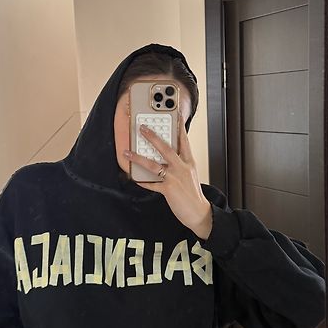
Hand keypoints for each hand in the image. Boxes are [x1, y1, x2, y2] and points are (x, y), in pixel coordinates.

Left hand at [124, 117, 212, 238]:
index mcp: (189, 162)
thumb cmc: (193, 194)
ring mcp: (174, 178)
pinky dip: (141, 180)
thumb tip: (165, 157)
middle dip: (153, 137)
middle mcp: (182, 168)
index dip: (179, 127)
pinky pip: (151, 183)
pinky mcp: (168, 190)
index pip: (184, 141)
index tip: (174, 114)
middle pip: (166, 148)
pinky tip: (133, 176)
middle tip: (142, 128)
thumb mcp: (190, 175)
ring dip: (138, 158)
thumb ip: (180, 164)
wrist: (199, 212)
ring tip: (127, 153)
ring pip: (154, 164)